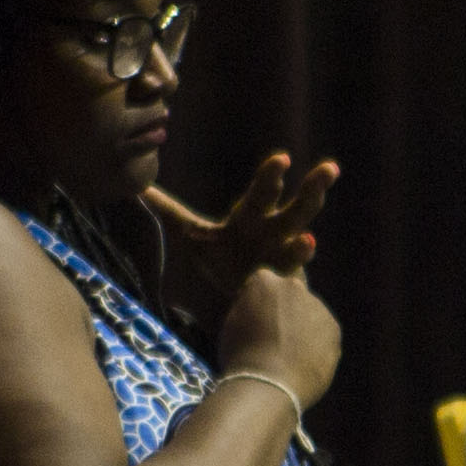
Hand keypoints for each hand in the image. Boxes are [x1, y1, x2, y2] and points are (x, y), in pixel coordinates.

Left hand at [142, 150, 339, 317]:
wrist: (226, 305)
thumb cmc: (211, 265)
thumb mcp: (183, 233)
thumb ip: (165, 209)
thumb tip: (136, 187)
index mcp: (251, 219)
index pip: (264, 191)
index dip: (273, 176)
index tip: (284, 159)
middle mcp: (272, 236)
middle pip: (297, 208)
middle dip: (313, 189)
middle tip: (330, 170)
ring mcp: (280, 263)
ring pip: (302, 244)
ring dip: (307, 249)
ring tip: (311, 237)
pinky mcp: (280, 286)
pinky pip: (290, 277)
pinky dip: (294, 268)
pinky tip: (302, 255)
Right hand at [215, 262, 342, 408]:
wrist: (269, 384)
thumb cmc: (240, 355)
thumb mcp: (233, 322)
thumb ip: (249, 305)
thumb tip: (258, 305)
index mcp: (266, 281)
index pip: (264, 282)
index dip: (260, 301)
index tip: (256, 318)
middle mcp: (295, 288)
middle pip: (291, 294)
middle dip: (285, 309)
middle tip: (275, 335)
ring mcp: (319, 307)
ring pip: (310, 313)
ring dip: (304, 325)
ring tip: (292, 353)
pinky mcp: (335, 329)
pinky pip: (323, 332)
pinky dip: (317, 342)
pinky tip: (305, 361)